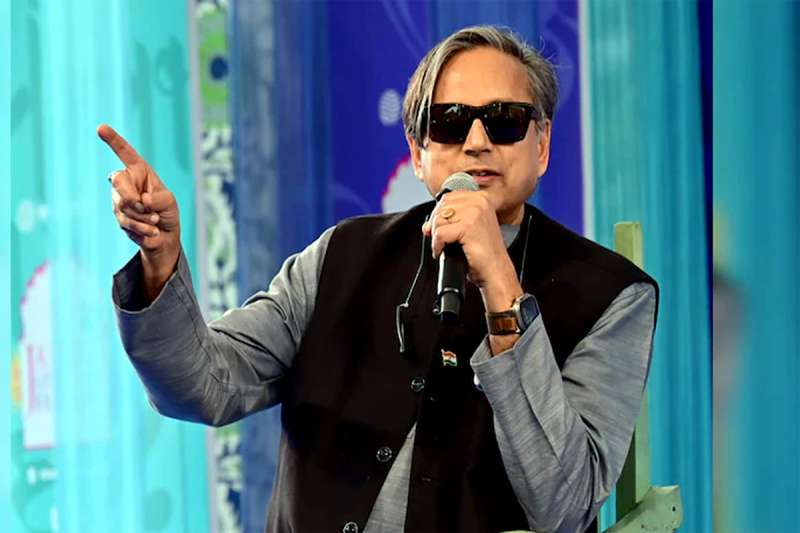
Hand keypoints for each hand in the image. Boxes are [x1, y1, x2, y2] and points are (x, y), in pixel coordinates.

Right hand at [98, 124, 180, 294]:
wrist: (164, 235)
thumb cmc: (167, 211)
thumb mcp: (169, 201)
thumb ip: (157, 199)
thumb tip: (142, 200)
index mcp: (139, 171)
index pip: (125, 152)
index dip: (113, 140)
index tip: (101, 128)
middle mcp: (126, 182)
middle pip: (118, 182)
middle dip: (133, 197)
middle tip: (147, 207)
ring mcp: (119, 199)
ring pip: (124, 206)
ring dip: (144, 217)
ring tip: (154, 220)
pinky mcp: (118, 216)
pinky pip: (127, 221)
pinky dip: (143, 228)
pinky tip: (152, 230)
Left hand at [422, 191, 521, 311]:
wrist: (496, 271)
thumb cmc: (484, 254)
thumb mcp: (469, 228)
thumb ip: (450, 219)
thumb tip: (427, 224)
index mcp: (481, 198)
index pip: (448, 197)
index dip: (439, 214)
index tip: (441, 228)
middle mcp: (479, 202)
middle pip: (441, 206)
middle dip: (436, 225)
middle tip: (443, 240)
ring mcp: (475, 213)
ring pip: (438, 219)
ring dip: (437, 236)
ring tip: (447, 246)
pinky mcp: (468, 227)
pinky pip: (439, 234)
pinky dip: (437, 246)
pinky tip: (445, 251)